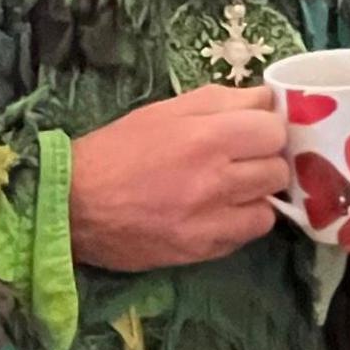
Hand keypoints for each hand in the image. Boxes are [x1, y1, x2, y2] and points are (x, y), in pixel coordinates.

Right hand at [71, 84, 288, 270]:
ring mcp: (212, 220)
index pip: (274, 130)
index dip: (266, 128)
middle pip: (278, 169)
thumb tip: (266, 99)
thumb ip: (220, 101)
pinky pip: (247, 236)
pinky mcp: (203, 250)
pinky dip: (239, 223)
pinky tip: (216, 213)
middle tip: (241, 159)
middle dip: (264, 161)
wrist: (72, 205)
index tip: (252, 131)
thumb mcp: (163, 110)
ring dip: (256, 196)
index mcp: (206, 136)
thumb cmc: (116, 149)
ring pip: (270, 207)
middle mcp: (216, 180)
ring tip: (230, 189)